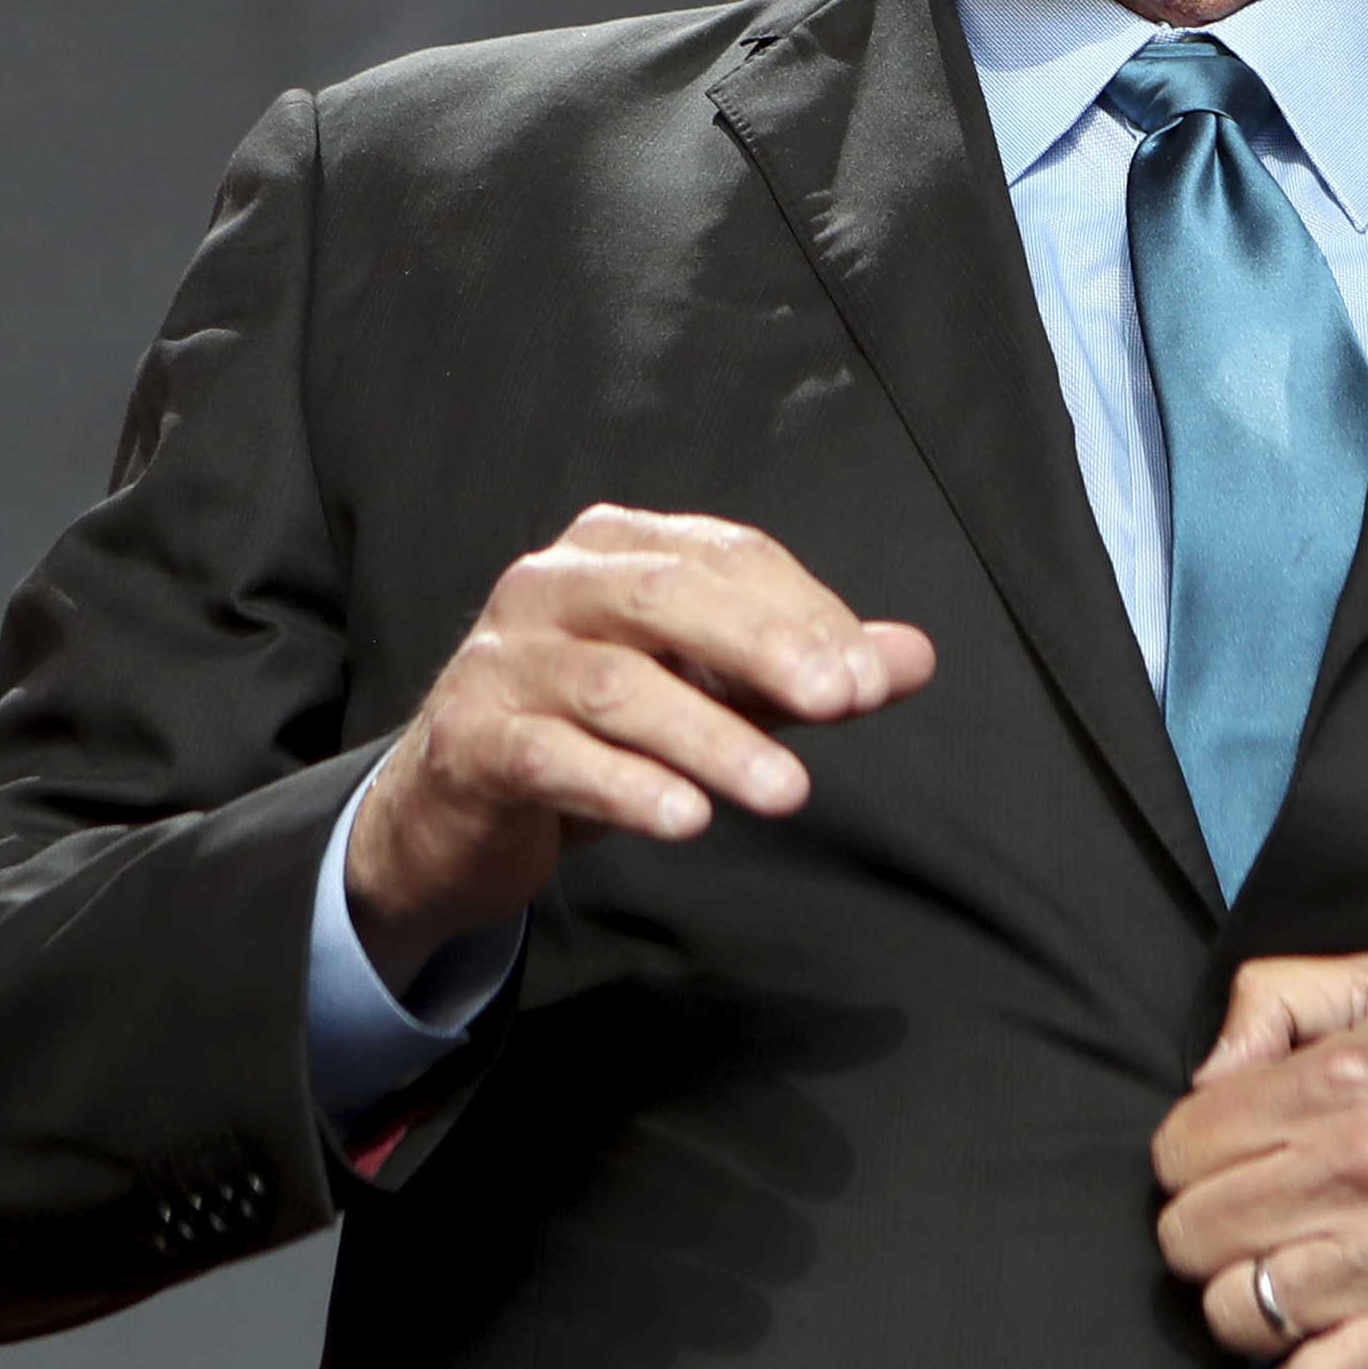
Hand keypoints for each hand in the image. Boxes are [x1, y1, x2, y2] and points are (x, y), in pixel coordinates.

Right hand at [344, 504, 935, 993]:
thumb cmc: (591, 731)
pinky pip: (552, 757)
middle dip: (762, 645)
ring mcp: (503, 661)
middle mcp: (549, 586)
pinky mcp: (471, 741)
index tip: (871, 678)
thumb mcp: (708, 692)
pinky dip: (626, 787)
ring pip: (615, 685)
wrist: (455, 806)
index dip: (806, 612)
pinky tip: (687, 819)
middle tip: (841, 702)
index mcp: (614, 549)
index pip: (727, 557)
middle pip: (665, 596)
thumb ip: (801, 671)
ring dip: (711, 737)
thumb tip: (912, 658)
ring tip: (784, 790)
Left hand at [1150, 951, 1367, 1368]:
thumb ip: (1280, 997)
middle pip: (1191, 1235)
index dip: (1194, 1161)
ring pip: (1235, 1313)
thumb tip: (1207, 1071)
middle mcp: (1358, 1168)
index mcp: (1341, 1079)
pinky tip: (1318, 1356)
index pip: (1179, 1147)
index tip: (1236, 1168)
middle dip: (1211, 1234)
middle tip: (1262, 1227)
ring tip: (1291, 1286)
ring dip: (1250, 1308)